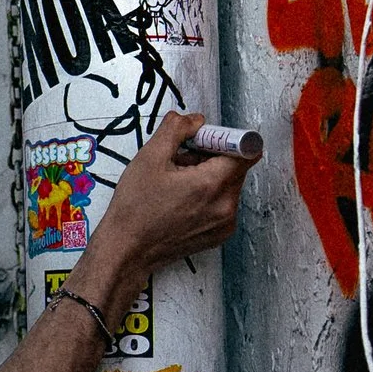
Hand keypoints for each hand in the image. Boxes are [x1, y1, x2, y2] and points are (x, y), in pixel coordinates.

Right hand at [95, 110, 260, 286]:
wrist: (126, 251)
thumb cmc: (134, 208)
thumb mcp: (149, 158)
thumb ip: (177, 129)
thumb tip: (196, 120)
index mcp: (212, 185)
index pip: (246, 150)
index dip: (226, 138)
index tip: (203, 141)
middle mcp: (226, 206)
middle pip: (236, 167)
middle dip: (213, 157)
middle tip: (181, 161)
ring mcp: (225, 224)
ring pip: (229, 184)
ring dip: (209, 176)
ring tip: (177, 183)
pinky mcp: (219, 235)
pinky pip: (223, 204)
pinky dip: (208, 196)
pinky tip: (181, 200)